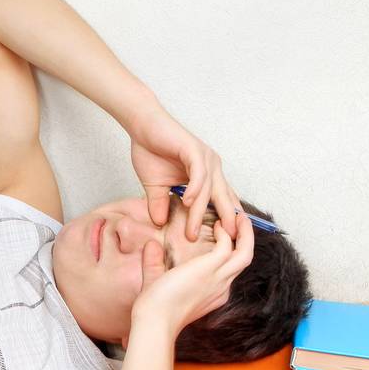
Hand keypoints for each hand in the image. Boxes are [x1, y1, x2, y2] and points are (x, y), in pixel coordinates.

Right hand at [128, 106, 244, 240]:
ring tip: (191, 232)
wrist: (142, 125)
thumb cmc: (150, 150)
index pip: (222, 200)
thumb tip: (159, 223)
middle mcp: (211, 167)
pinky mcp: (194, 150)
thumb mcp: (156, 187)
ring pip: (208, 191)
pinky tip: (187, 202)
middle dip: (226, 221)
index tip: (225, 242)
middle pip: (223, 198)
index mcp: (207, 175)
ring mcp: (205, 158)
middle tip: (226, 243)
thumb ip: (160, 204)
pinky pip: (199, 174)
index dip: (225, 219)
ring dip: (199, 213)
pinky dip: (195, 189)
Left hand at [131, 215, 254, 335]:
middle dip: (245, 237)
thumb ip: (154, 263)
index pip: (229, 270)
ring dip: (245, 232)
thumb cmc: (153, 310)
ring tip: (238, 214)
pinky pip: (228, 246)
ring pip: (245, 252)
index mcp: (212, 293)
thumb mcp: (155, 281)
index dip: (230, 250)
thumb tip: (151, 245)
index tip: (222, 234)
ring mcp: (218, 279)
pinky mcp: (210, 269)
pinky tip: (216, 224)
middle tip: (239, 218)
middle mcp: (221, 287)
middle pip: (244, 259)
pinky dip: (225, 233)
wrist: (154, 321)